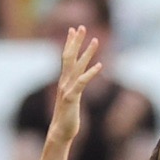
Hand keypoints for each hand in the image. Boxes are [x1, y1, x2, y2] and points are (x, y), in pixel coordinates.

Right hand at [50, 26, 101, 143]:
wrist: (60, 132)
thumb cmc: (67, 117)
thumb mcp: (71, 99)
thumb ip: (74, 89)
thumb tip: (77, 85)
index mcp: (64, 81)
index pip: (66, 57)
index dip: (70, 43)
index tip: (73, 30)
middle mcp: (64, 82)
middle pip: (69, 56)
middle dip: (76, 41)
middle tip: (81, 27)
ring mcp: (67, 89)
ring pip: (77, 66)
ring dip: (87, 53)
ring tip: (96, 41)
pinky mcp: (71, 97)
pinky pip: (82, 82)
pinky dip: (91, 73)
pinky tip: (100, 65)